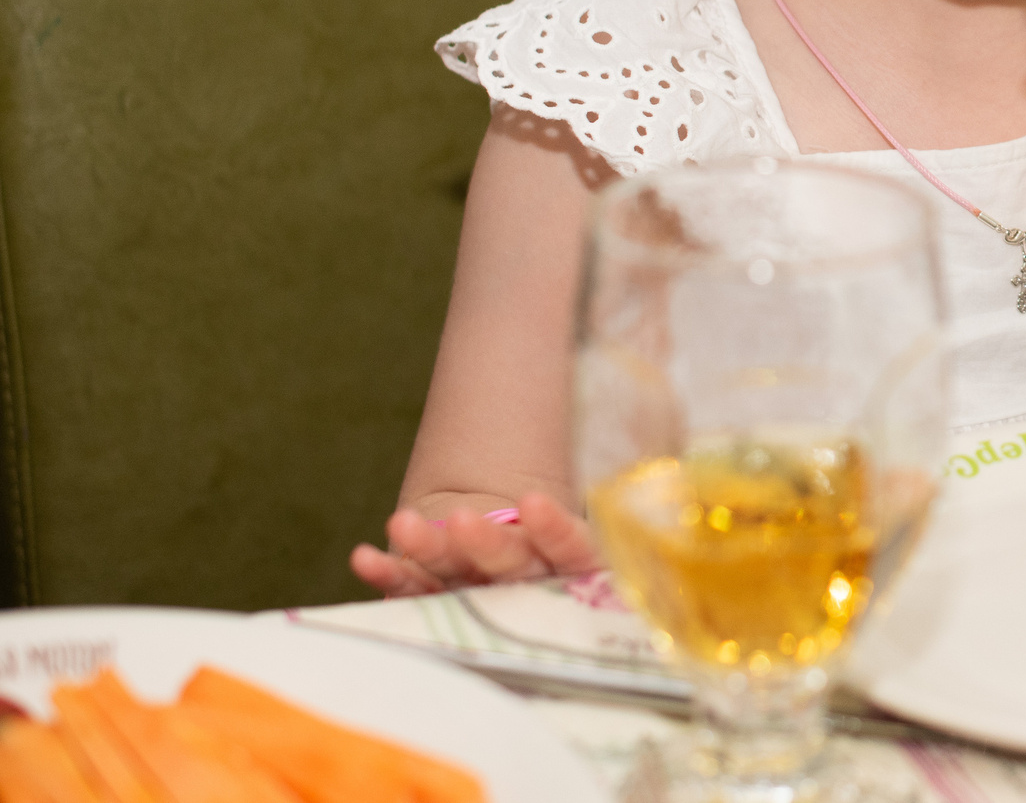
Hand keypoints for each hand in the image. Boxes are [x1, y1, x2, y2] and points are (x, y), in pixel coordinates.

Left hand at [348, 493, 598, 597]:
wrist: (534, 591)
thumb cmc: (568, 540)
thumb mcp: (587, 531)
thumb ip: (583, 512)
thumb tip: (654, 429)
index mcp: (577, 569)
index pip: (571, 550)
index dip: (553, 529)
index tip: (535, 501)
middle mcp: (531, 588)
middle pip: (510, 567)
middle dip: (485, 542)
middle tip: (460, 519)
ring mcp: (486, 600)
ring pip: (458, 580)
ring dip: (428, 551)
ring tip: (399, 523)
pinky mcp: (445, 606)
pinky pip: (416, 595)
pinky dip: (389, 576)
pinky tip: (362, 557)